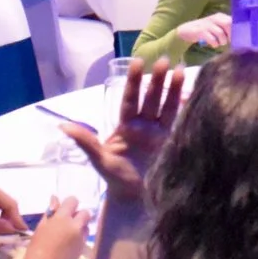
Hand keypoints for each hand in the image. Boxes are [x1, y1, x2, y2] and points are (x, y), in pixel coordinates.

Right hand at [25, 194, 87, 258]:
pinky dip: (80, 237)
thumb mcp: (41, 228)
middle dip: (79, 215)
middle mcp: (75, 226)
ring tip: (68, 234)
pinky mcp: (83, 248)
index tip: (64, 210)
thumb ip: (50, 213)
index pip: (73, 201)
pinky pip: (85, 237)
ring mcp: (81, 237)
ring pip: (87, 225)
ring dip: (81, 226)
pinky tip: (70, 244)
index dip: (69, 204)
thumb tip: (55, 199)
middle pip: (85, 212)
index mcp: (61, 218)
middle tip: (68, 222)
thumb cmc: (36, 249)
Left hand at [61, 59, 183, 204]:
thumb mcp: (99, 159)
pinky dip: (185, 108)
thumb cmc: (114, 177)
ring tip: (181, 70)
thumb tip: (62, 126)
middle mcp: (144, 124)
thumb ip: (85, 141)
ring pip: (167, 106)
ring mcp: (159, 132)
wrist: (134, 197)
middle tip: (163, 61)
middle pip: (151, 98)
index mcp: (126, 125)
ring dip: (173, 88)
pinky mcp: (171, 141)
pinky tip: (195, 94)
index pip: (130, 98)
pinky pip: (178, 121)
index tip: (138, 62)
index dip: (134, 81)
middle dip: (157, 80)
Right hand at [175, 13, 231, 50]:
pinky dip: (214, 43)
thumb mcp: (216, 26)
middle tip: (228, 41)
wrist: (186, 30)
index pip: (232, 20)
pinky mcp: (201, 31)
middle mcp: (215, 18)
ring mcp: (207, 24)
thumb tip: (238, 36)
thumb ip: (226, 29)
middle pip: (228, 23)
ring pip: (220, 33)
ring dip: (222, 41)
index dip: (236, 29)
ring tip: (219, 43)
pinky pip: (212, 38)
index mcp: (220, 16)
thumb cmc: (205, 30)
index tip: (236, 38)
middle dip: (230, 35)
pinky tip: (213, 44)